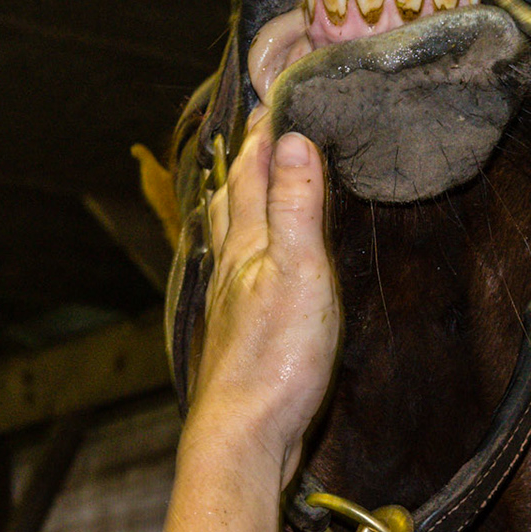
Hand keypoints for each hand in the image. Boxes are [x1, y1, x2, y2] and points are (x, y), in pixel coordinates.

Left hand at [187, 109, 340, 485]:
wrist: (241, 439)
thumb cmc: (275, 362)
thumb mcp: (301, 275)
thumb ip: (296, 208)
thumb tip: (292, 139)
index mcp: (246, 245)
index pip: (252, 171)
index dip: (264, 131)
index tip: (277, 92)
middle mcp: (229, 267)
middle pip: (233, 198)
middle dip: (247, 158)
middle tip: (262, 126)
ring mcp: (229, 302)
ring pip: (229, 235)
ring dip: (239, 200)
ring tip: (248, 181)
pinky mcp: (237, 334)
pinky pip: (238, 272)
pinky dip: (246, 247)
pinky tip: (250, 263)